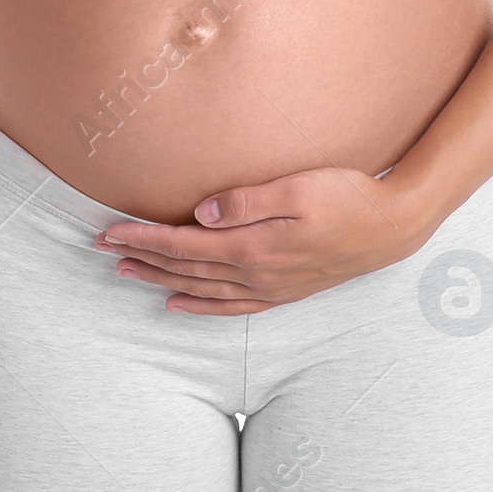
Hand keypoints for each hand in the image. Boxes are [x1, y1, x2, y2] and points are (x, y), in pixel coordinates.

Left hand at [92, 165, 433, 312]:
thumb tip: (200, 212)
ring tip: (127, 272)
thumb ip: (247, 200)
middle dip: (141, 257)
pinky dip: (199, 306)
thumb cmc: (345, 196)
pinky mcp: (282, 290)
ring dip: (160, 279)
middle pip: (184, 267)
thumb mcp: (297, 187)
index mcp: (253, 245)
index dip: (143, 237)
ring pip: (201, 288)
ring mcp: (269, 286)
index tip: (108, 230)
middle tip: (101, 247)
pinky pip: (229, 306)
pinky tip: (178, 304)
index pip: (183, 243)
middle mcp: (255, 272)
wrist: (391, 226)